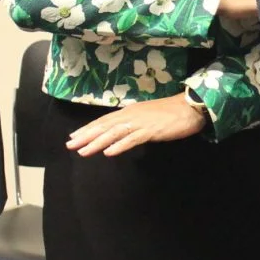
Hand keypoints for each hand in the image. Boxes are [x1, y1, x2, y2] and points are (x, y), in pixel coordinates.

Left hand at [66, 94, 207, 156]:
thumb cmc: (171, 112)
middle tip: (69, 145)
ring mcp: (140, 123)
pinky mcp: (151, 131)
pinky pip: (132, 139)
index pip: (103, 121)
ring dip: (97, 142)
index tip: (73, 137)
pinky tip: (109, 153)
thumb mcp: (147, 116)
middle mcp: (131, 115)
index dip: (87, 129)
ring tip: (83, 151)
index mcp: (129, 112)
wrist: (190, 106)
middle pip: (104, 127)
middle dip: (86, 136)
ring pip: (114, 133)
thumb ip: (133, 122)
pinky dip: (120, 146)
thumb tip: (120, 131)